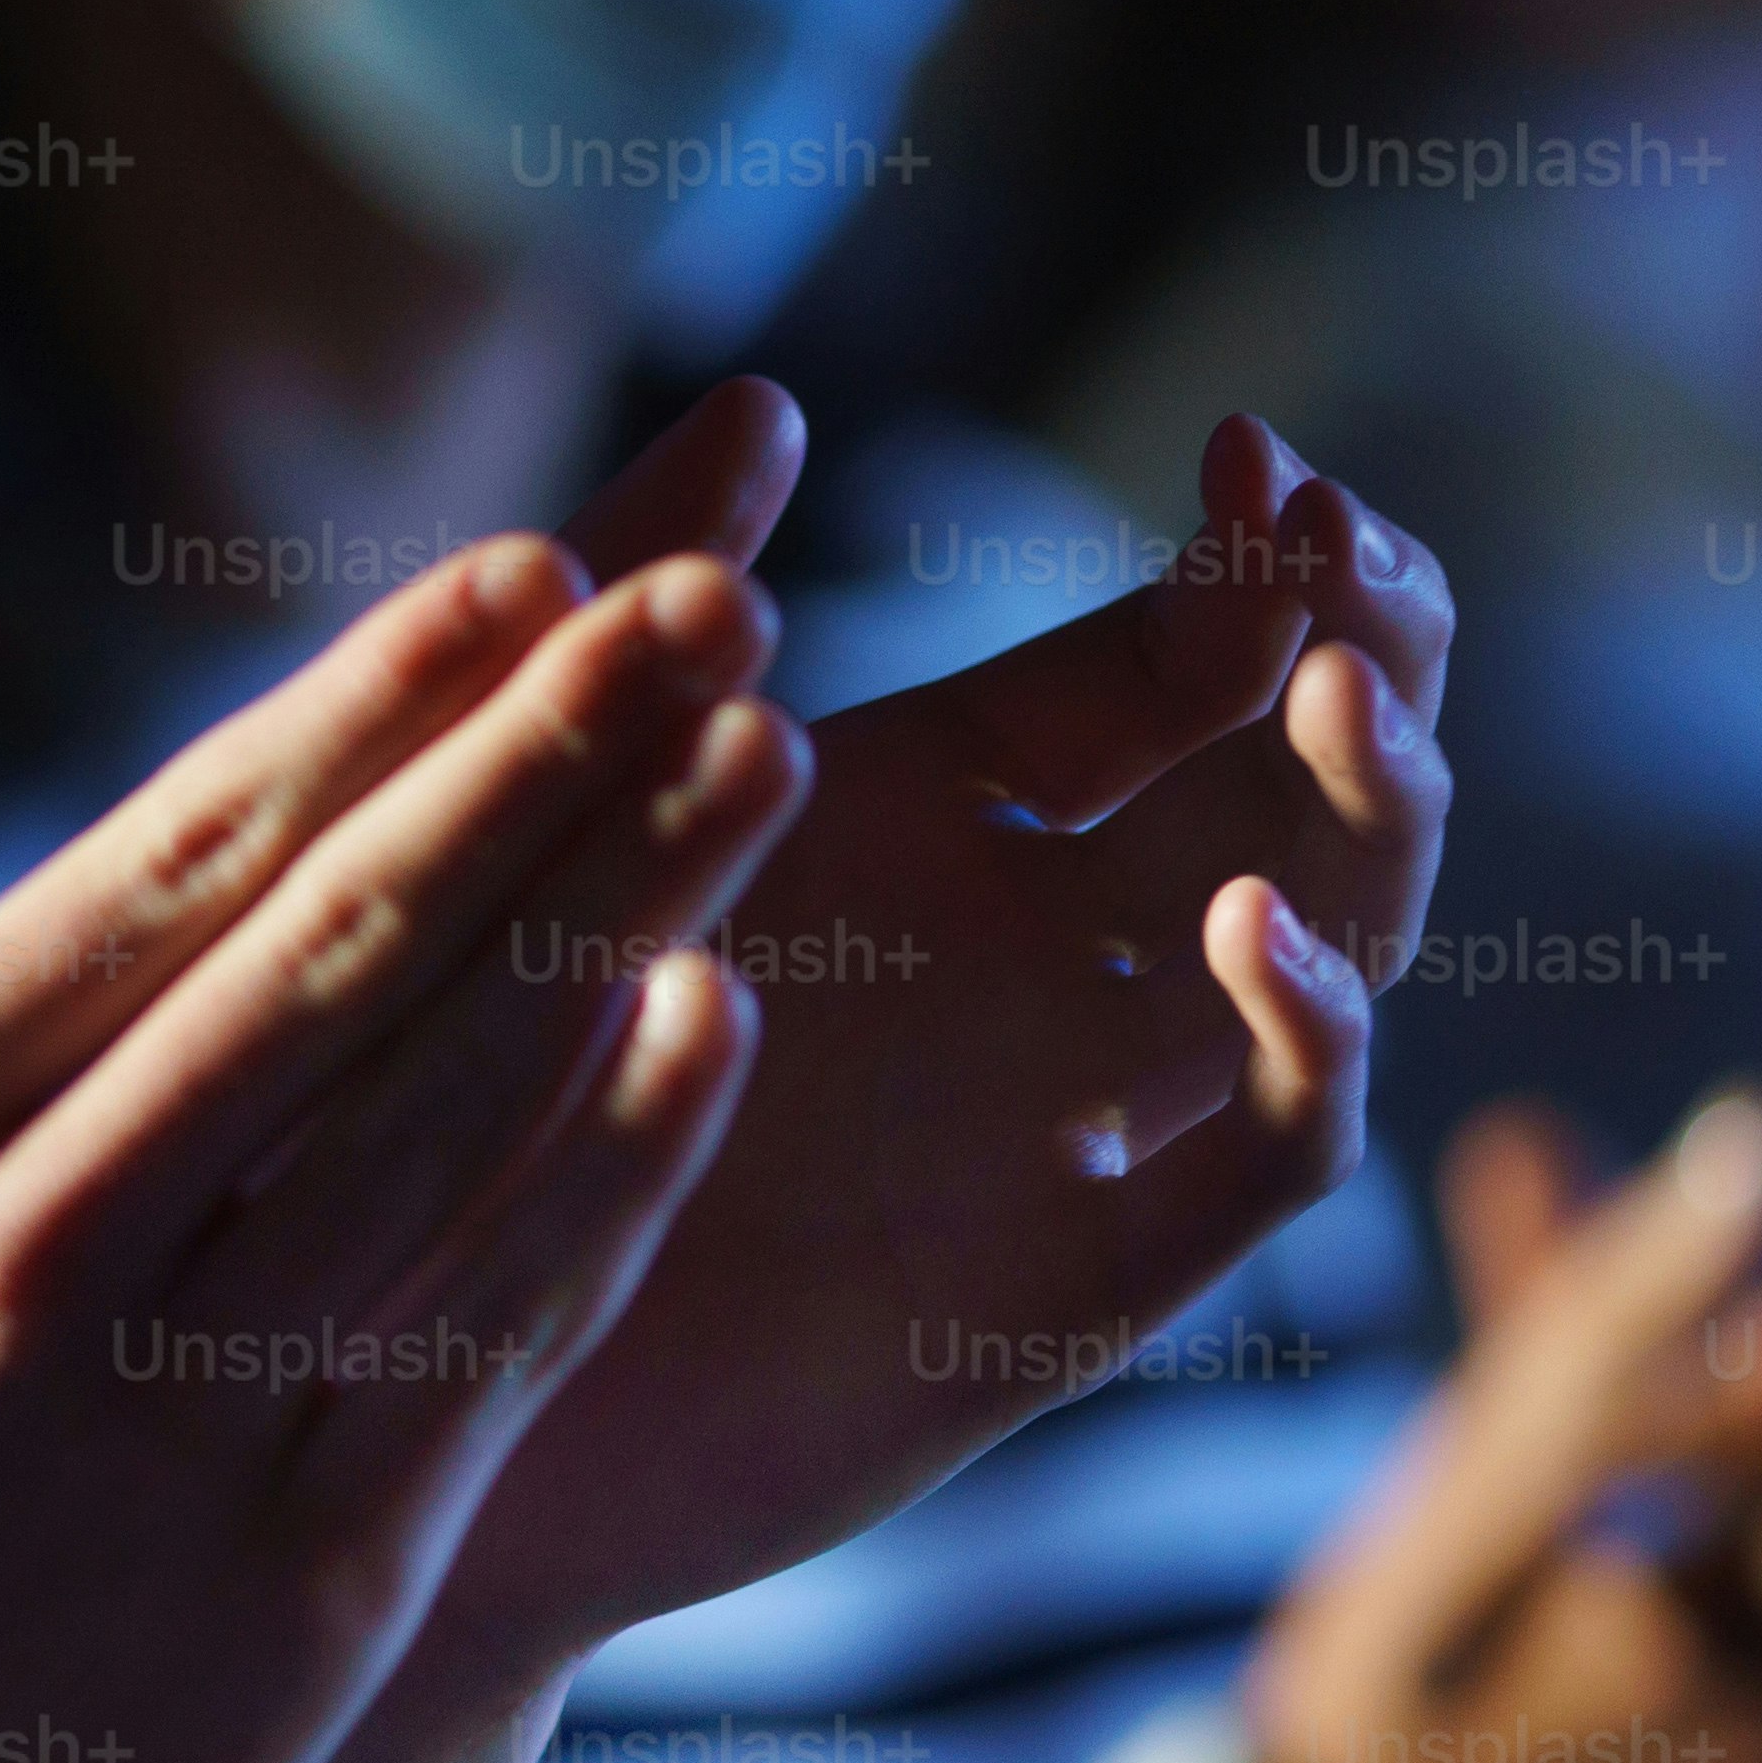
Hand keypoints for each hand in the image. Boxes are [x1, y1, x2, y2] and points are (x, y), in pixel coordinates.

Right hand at [0, 533, 805, 1762]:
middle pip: (335, 956)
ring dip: (618, 916)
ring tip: (757, 749)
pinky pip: (493, 1333)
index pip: (170, 866)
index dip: (366, 705)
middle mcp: (21, 1260)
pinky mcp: (303, 1583)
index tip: (529, 572)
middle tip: (708, 600)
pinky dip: (613, 1173)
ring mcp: (168, 1427)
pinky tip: (715, 1024)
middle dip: (539, 756)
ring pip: (438, 1119)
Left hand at [434, 379, 1452, 1657]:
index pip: (1177, 663)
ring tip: (1338, 691)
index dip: (1256, 559)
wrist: (389, 1366)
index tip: (1261, 459)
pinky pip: (1262, 1158)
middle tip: (1353, 553)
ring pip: (1327, 946)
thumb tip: (764, 396)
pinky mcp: (1082, 1280)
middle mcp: (1043, 955)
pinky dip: (1305, 1038)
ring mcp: (1084, 1116)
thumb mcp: (566, 802)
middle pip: (1293, 781)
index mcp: (943, 813)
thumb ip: (658, 604)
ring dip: (1372, 812)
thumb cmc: (441, 1073)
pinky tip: (1247, 923)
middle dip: (1362, 649)